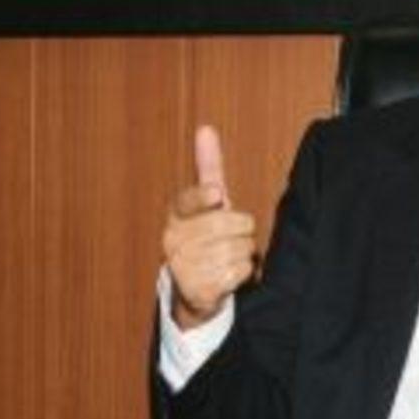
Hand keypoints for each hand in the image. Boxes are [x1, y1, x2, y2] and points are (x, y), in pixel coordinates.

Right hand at [163, 125, 256, 328]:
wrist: (196, 288)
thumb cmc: (207, 237)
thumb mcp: (208, 203)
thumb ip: (208, 168)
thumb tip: (206, 129)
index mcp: (176, 216)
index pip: (188, 200)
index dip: (205, 197)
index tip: (217, 196)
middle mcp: (174, 239)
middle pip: (228, 222)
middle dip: (243, 229)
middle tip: (235, 236)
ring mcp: (183, 266)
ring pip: (238, 248)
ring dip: (244, 253)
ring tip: (230, 256)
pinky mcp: (198, 289)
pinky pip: (239, 271)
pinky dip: (243, 273)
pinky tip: (229, 274)